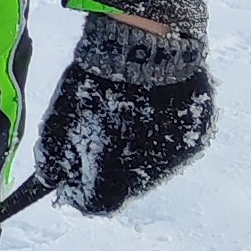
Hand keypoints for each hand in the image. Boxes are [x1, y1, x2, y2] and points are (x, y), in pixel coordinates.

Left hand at [37, 6, 214, 213]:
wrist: (149, 46)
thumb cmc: (98, 84)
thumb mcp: (60, 120)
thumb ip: (53, 159)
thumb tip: (51, 180)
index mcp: (115, 178)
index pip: (96, 204)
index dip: (80, 191)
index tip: (72, 176)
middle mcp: (151, 177)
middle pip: (125, 189)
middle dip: (108, 171)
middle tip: (99, 139)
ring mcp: (179, 156)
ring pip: (153, 168)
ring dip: (137, 154)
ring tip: (128, 118)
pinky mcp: (199, 134)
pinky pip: (175, 144)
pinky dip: (162, 134)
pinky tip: (151, 108)